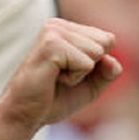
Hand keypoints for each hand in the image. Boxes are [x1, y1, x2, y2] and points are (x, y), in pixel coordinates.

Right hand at [0, 19, 122, 130]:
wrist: (26, 114)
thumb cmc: (56, 99)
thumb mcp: (92, 85)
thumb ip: (108, 71)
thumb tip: (112, 61)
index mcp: (66, 28)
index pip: (108, 39)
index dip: (97, 65)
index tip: (71, 73)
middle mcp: (58, 25)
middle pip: (105, 43)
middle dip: (91, 68)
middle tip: (63, 76)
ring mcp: (53, 32)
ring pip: (97, 52)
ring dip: (81, 74)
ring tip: (57, 77)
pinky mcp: (51, 45)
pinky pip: (87, 64)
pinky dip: (75, 78)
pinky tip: (53, 78)